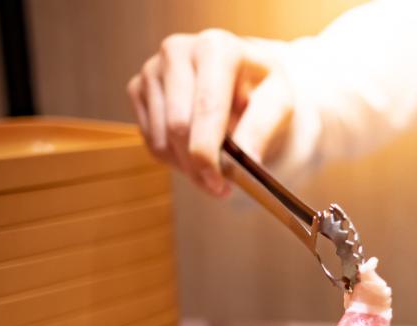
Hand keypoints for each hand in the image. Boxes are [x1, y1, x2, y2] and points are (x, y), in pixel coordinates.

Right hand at [127, 29, 293, 196]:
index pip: (206, 107)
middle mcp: (178, 51)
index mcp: (215, 48)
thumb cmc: (260, 89)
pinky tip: (196, 153)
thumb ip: (261, 128)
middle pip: (178, 125)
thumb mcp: (278, 104)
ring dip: (188, 167)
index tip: (219, 182)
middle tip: (221, 187)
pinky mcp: (138, 88)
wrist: (242, 77)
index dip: (209, 151)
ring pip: (162, 139)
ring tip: (215, 169)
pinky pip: (152, 141)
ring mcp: (153, 68)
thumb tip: (247, 159)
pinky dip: (175, 159)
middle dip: (199, 165)